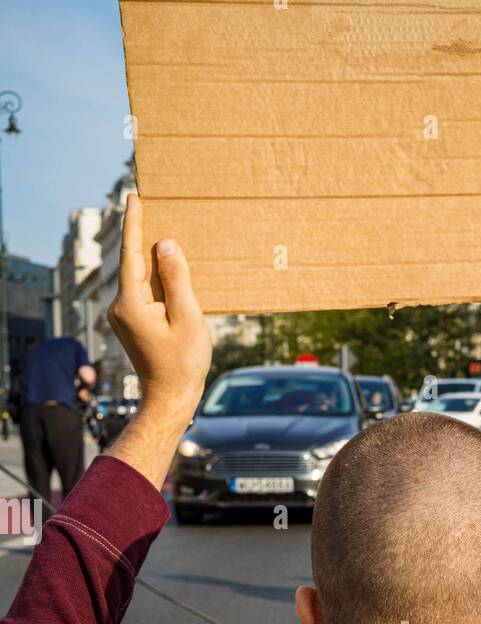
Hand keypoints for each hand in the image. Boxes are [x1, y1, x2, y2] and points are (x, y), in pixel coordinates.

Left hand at [107, 194, 211, 430]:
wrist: (170, 398)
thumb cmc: (182, 364)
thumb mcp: (187, 318)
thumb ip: (176, 278)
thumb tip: (165, 245)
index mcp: (131, 303)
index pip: (131, 253)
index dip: (134, 223)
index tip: (134, 197)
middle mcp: (121, 307)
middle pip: (136, 264)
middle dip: (148, 239)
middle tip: (155, 207)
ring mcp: (124, 316)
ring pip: (142, 279)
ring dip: (157, 263)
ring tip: (173, 241)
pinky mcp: (132, 323)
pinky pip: (145, 293)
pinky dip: (159, 282)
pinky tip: (174, 274)